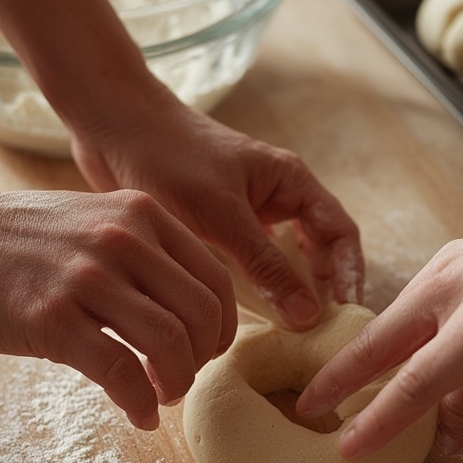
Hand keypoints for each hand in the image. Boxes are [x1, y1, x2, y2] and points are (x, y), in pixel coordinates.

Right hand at [0, 181, 236, 429]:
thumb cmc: (18, 240)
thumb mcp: (95, 220)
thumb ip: (144, 252)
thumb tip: (189, 310)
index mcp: (142, 215)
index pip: (216, 280)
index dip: (223, 328)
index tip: (207, 351)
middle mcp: (124, 239)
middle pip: (203, 315)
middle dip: (204, 360)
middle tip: (181, 378)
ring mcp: (88, 276)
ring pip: (171, 344)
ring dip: (176, 384)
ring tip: (159, 396)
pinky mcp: (53, 317)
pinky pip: (121, 372)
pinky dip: (140, 404)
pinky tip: (139, 416)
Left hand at [69, 82, 363, 328]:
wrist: (112, 126)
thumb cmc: (169, 156)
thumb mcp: (222, 215)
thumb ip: (266, 265)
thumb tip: (308, 315)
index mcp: (291, 182)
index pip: (340, 233)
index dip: (351, 275)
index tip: (349, 315)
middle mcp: (275, 199)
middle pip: (319, 251)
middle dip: (326, 291)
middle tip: (323, 336)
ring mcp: (246, 215)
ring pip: (284, 262)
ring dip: (290, 295)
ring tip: (292, 337)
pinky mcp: (216, 229)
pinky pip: (249, 267)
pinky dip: (256, 293)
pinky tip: (249, 321)